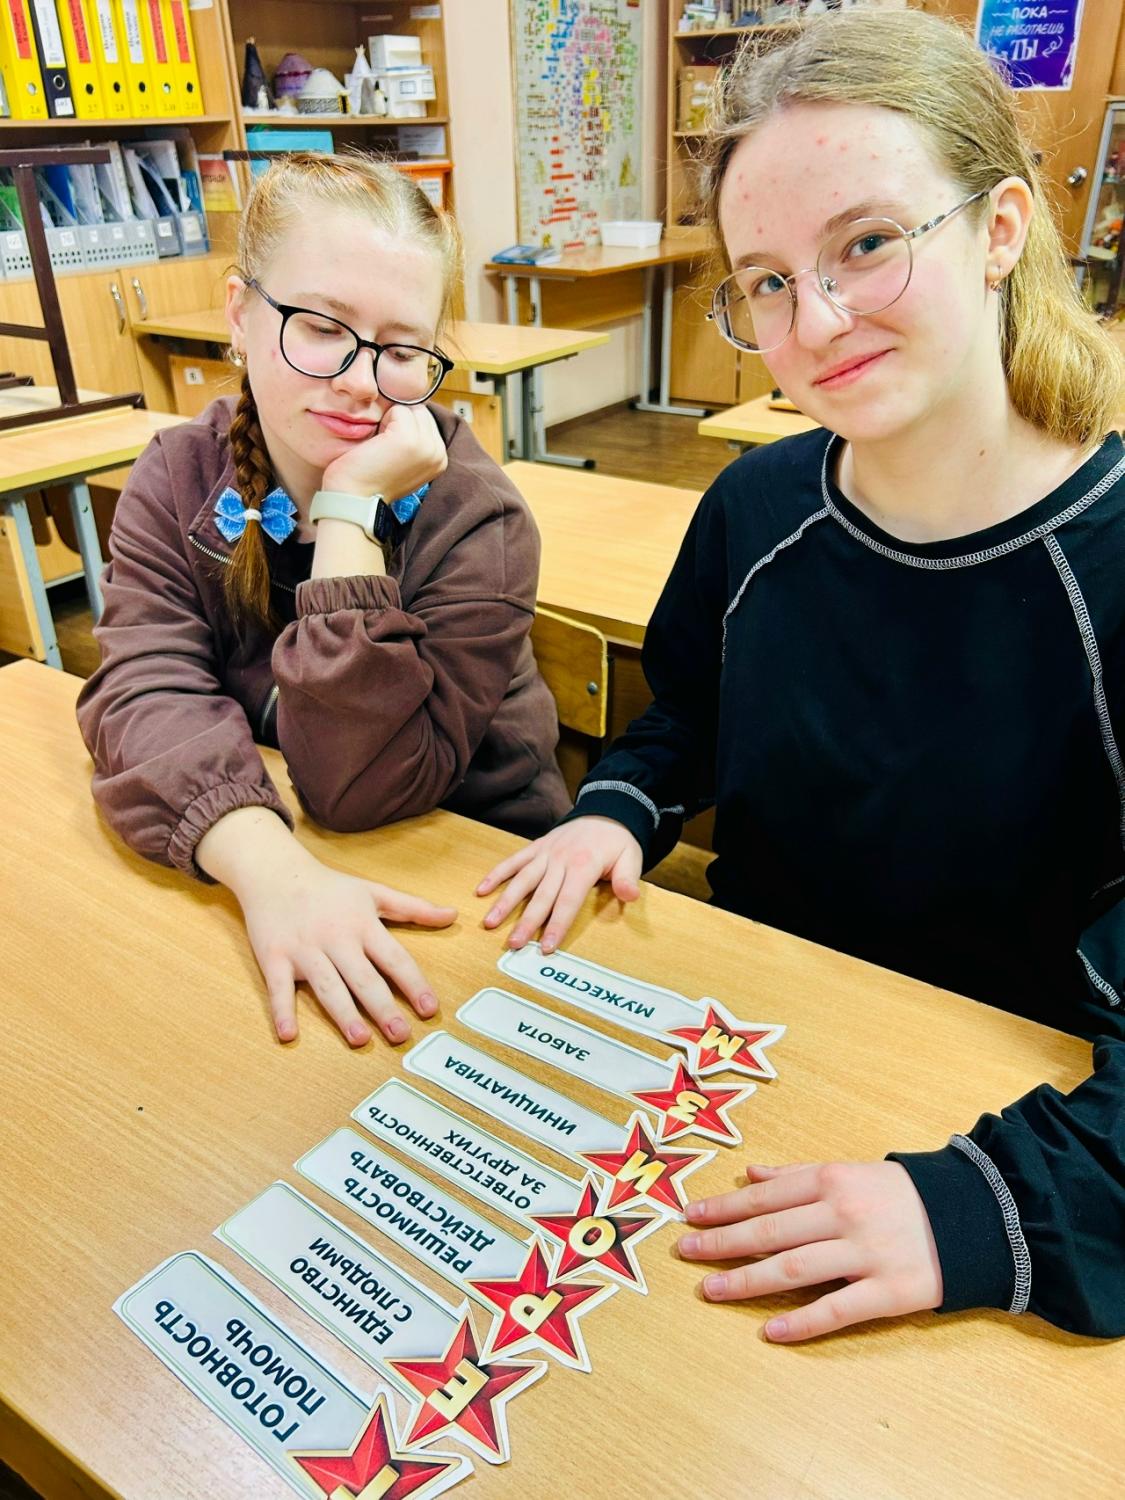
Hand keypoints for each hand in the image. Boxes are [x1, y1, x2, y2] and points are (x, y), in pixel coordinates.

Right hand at [196, 808, 455, 1045]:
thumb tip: (453, 915)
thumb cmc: (329, 887)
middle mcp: (335, 938)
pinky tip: (290, 1035)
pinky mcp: (273, 957)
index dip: (414, 984)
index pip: (394, 958)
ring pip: (327, 986)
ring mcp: (303, 949)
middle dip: (382, 1007)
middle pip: (363, 977)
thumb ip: (414, 908)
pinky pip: (278, 988)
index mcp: (362, 924)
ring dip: (343, 1013)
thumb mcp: (374, 892)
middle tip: (400, 1035)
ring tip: (360, 1039)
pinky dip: (282, 1011)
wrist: (274, 871)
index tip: (429, 1009)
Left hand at [321, 401, 446, 502]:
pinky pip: (397, 409)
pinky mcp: (409, 439)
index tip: (391, 451)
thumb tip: (410, 408)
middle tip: (385, 449)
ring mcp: (426, 445)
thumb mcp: (404, 459)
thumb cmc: (371, 479)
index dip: (404, 426)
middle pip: (420, 411)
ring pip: (410, 409)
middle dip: (400, 421)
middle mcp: (438, 452)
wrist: (355, 499)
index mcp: (440, 458)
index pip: (426, 419)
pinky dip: (383, 421)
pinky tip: (377, 444)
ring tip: (382, 447)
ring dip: (391, 421)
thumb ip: (415, 439)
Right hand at [476, 816, 641, 952]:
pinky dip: (497, 874)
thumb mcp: (631, 857)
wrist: (606, 810)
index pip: (567, 901)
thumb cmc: (618, 841)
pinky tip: (481, 890)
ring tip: (490, 922)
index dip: (556, 924)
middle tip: (513, 944)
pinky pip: (513, 861)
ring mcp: (545, 853)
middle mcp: (560, 860)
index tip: (546, 946)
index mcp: (583, 865)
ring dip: (505, 902)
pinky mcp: (536, 848)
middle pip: (541, 895)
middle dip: (526, 921)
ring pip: (521, 879)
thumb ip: (627, 878)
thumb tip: (630, 896)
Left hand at [678, 1161, 942, 1341]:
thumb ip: (797, 1175)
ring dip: (746, 1281)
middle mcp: (842, 1214)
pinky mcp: (888, 1292)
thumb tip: (750, 1174)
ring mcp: (864, 1254)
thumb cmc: (901, 1194)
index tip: (689, 1216)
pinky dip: (800, 1322)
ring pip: (792, 1269)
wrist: (973, 1215)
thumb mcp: (849, 1171)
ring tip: (711, 1289)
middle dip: (722, 1243)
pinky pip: (836, 1310)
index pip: (764, 1196)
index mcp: (831, 1181)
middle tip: (686, 1254)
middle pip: (769, 1231)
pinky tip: (770, 1331)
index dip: (723, 1207)